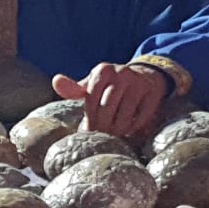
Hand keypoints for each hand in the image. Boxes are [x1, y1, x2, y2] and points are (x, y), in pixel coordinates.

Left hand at [54, 62, 168, 138]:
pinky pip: (141, 116)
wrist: (145, 76)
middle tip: (102, 137)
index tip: (89, 131)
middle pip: (107, 107)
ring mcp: (138, 83)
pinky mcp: (152, 93)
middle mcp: (121, 73)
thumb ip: (74, 88)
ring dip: (118, 128)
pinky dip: (134, 126)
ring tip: (114, 136)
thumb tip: (56, 81)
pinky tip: (129, 130)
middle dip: (103, 125)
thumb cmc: (112, 85)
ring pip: (124, 113)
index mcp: (103, 70)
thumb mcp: (93, 84)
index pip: (91, 98)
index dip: (90, 117)